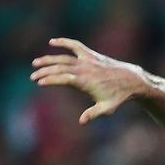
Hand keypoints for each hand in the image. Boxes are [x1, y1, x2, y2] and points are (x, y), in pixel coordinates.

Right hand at [31, 38, 146, 124]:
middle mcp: (85, 69)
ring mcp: (88, 60)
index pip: (63, 78)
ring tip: (36, 64)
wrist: (131, 80)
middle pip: (60, 67)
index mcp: (86, 82)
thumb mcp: (107, 108)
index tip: (39, 83)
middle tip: (33, 77)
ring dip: (49, 59)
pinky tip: (52, 42)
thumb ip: (93, 114)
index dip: (50, 80)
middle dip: (45, 72)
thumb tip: (81, 122)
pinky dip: (64, 42)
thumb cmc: (118, 97)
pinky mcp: (91, 54)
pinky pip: (75, 45)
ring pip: (64, 57)